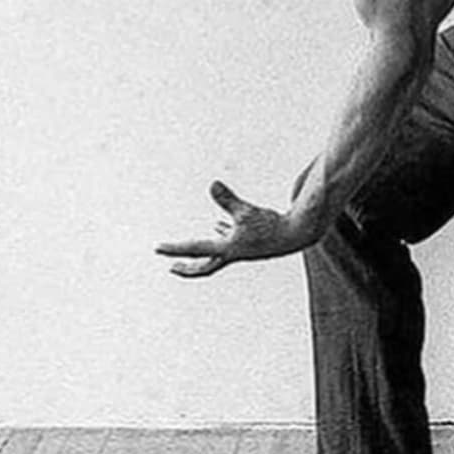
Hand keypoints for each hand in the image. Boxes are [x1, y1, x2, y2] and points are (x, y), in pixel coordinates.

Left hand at [156, 180, 300, 278]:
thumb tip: (212, 184)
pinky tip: (218, 226)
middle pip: (204, 267)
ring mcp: (240, 250)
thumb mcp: (246, 211)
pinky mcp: (249, 243)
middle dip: (187, 268)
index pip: (194, 249)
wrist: (295, 235)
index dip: (174, 249)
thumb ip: (227, 199)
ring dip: (201, 254)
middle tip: (171, 267)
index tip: (158, 248)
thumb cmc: (271, 224)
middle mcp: (232, 253)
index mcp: (227, 249)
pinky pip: (229, 241)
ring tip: (188, 252)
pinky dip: (220, 235)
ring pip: (216, 256)